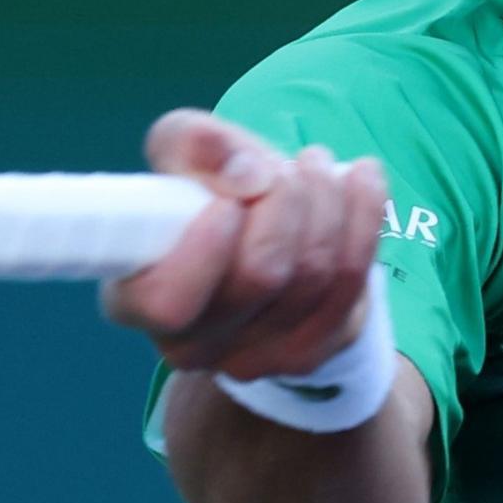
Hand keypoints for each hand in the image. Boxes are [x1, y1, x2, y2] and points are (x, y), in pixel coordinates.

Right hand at [100, 109, 387, 382]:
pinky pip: (352, 284)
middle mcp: (194, 345)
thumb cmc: (208, 195)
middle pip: (260, 275)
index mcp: (139, 302)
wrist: (261, 238)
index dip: (206, 246)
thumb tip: (246, 174)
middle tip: (281, 167)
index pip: (167, 302)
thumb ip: (194, 144)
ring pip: (314, 274)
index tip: (230, 199)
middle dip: (283, 199)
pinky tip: (362, 180)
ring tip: (315, 164)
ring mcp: (257, 358)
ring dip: (325, 201)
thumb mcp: (183, 151)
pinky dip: (364, 220)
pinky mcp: (314, 351)